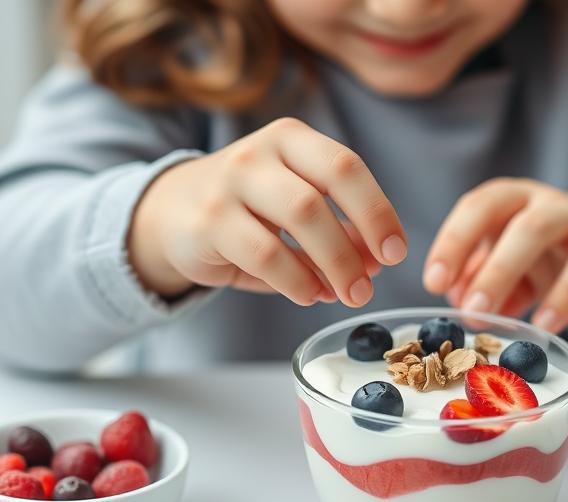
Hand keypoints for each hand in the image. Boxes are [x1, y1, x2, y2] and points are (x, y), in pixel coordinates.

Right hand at [128, 118, 406, 305]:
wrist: (171, 214)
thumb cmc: (248, 213)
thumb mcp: (297, 212)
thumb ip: (339, 230)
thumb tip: (377, 261)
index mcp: (292, 140)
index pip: (346, 167)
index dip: (377, 211)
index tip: (396, 252)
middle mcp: (260, 153)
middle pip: (321, 196)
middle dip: (354, 247)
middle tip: (369, 286)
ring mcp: (230, 183)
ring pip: (297, 219)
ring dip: (332, 265)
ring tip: (346, 295)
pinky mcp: (208, 221)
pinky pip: (264, 254)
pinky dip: (295, 280)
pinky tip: (308, 295)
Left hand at [423, 179, 567, 332]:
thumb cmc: (554, 260)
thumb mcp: (513, 273)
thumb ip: (482, 281)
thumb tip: (457, 300)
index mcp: (508, 200)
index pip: (474, 208)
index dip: (451, 242)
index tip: (433, 282)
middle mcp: (538, 199)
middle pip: (498, 212)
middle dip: (473, 258)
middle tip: (462, 306)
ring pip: (536, 230)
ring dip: (504, 272)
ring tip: (489, 317)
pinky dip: (564, 295)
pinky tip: (546, 325)